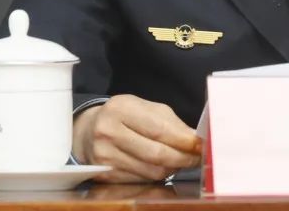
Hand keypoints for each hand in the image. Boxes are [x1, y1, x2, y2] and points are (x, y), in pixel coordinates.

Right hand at [73, 95, 201, 182]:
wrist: (88, 130)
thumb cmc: (123, 116)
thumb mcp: (145, 108)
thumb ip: (170, 122)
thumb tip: (194, 139)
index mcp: (121, 109)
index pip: (159, 129)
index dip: (183, 140)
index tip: (199, 145)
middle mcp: (109, 132)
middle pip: (156, 154)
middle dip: (182, 158)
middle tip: (196, 158)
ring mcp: (104, 156)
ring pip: (151, 171)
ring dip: (172, 168)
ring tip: (180, 161)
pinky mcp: (104, 174)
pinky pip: (141, 180)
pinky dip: (156, 175)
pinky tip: (161, 166)